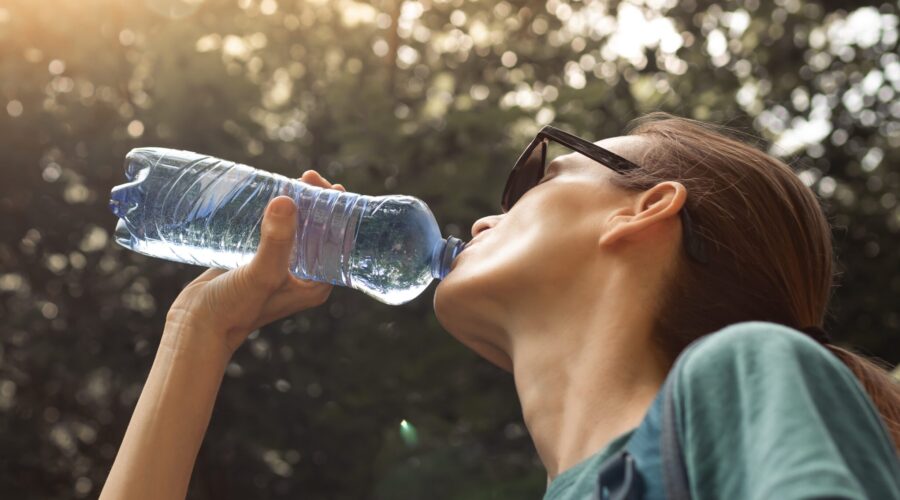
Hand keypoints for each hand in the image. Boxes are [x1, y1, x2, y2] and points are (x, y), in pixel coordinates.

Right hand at [163, 170, 346, 359]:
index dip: (339, 214)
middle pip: (318, 231)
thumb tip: (287, 200)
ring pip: (294, 229)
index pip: (338, 242)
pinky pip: (272, 231)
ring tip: (290, 180)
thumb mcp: (261, 273)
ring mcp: (279, 267)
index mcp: (316, 283)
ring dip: (295, 205)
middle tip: (307, 177)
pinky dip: (273, 213)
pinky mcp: (256, 260)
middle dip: (316, 203)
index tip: (332, 187)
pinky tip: (268, 194)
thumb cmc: (234, 309)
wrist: (196, 327)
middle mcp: (302, 275)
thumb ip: (276, 240)